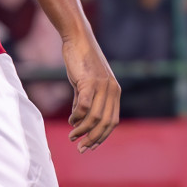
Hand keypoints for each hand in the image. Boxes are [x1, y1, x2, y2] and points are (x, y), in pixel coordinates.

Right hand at [62, 35, 119, 152]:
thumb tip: (79, 120)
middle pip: (105, 123)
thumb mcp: (86, 83)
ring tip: (73, 137)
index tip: (90, 146)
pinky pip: (85, 106)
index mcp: (115, 92)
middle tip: (81, 148)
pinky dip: (77, 116)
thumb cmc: (81, 60)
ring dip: (83, 130)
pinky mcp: (89, 81)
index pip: (112, 121)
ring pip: (95, 117)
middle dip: (93, 139)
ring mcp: (102, 86)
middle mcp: (112, 90)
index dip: (102, 136)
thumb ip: (86, 100)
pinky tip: (71, 120)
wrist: (77, 38)